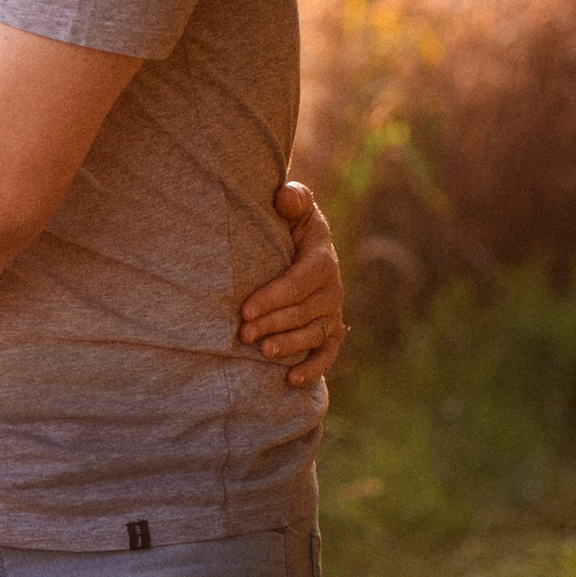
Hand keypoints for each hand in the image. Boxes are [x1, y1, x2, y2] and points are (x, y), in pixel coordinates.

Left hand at [239, 178, 346, 386]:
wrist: (302, 245)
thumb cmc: (290, 224)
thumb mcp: (294, 206)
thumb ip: (292, 199)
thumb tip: (282, 196)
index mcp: (321, 259)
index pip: (298, 282)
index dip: (273, 298)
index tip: (245, 309)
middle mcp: (332, 288)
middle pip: (302, 312)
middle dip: (272, 324)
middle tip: (242, 334)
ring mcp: (332, 312)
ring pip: (313, 334)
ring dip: (289, 345)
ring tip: (262, 352)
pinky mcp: (330, 331)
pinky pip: (327, 353)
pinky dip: (313, 368)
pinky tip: (291, 380)